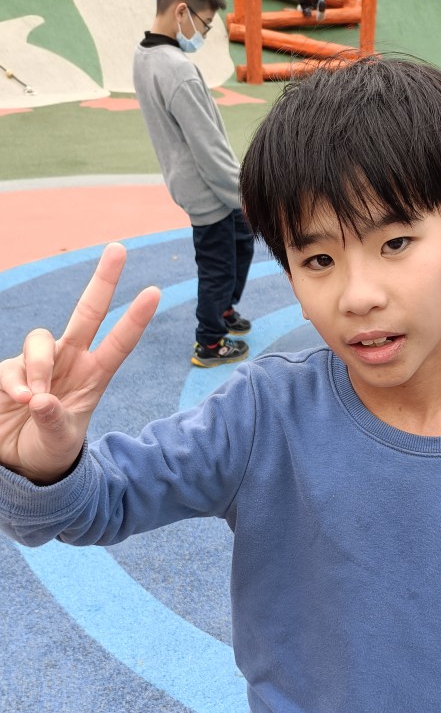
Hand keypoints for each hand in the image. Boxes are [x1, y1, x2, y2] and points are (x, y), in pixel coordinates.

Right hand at [0, 243, 159, 484]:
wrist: (19, 464)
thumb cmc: (49, 451)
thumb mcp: (59, 442)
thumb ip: (53, 422)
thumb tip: (41, 399)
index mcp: (94, 377)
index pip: (118, 343)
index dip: (135, 319)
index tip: (154, 291)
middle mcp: (69, 362)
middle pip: (86, 313)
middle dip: (103, 281)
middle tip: (119, 248)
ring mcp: (38, 363)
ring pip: (40, 339)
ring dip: (38, 367)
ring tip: (35, 400)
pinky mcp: (10, 371)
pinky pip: (12, 367)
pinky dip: (16, 383)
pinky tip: (19, 402)